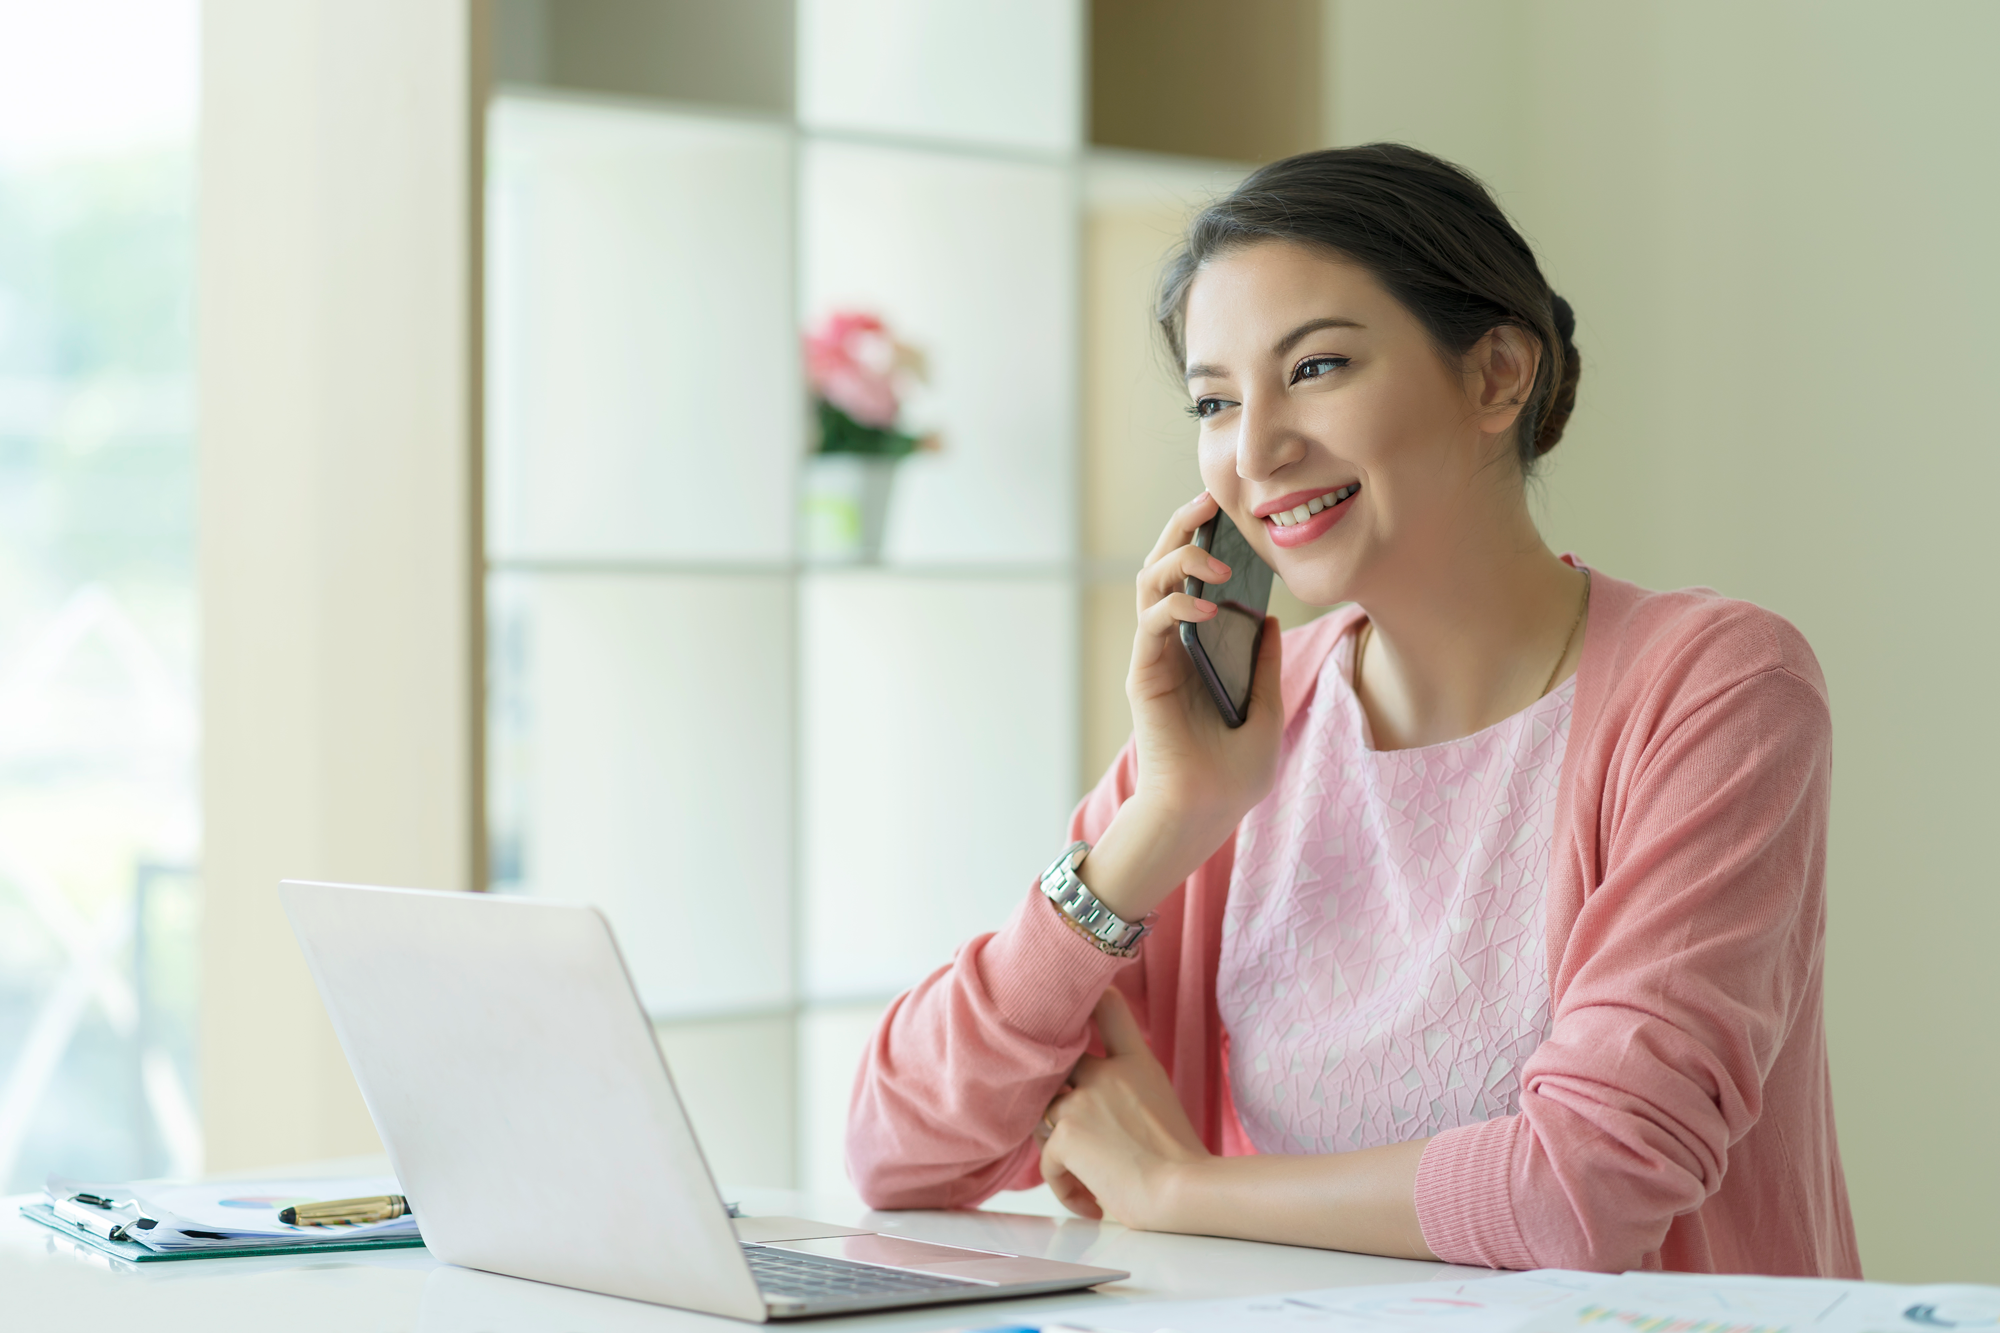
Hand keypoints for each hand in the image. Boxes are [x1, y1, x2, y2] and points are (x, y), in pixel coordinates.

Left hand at [1038, 989, 1208, 1227]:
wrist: (1184, 1192)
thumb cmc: (1181, 1163)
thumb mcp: (1162, 1105)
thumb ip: (1127, 1091)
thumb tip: (1089, 1107)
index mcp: (1137, 1063)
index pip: (1109, 1008)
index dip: (1088, 1002)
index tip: (1076, 1011)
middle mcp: (1107, 1073)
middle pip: (1060, 1065)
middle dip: (1057, 1095)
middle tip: (1075, 1135)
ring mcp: (1083, 1100)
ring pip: (1044, 1115)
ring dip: (1059, 1148)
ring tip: (1089, 1179)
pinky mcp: (1066, 1133)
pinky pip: (1047, 1159)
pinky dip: (1065, 1186)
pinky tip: (1091, 1203)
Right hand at [1081, 492, 1284, 920]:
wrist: (1206, 812)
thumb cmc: (1233, 773)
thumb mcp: (1268, 711)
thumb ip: (1265, 664)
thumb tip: (1269, 618)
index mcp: (1201, 647)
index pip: (1197, 580)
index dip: (1209, 542)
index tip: (1233, 513)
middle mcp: (1172, 644)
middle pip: (1166, 567)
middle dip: (1184, 528)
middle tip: (1210, 501)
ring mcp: (1155, 656)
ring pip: (1150, 584)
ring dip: (1177, 558)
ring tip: (1212, 552)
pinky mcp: (1145, 674)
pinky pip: (1152, 624)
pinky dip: (1174, 606)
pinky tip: (1204, 606)